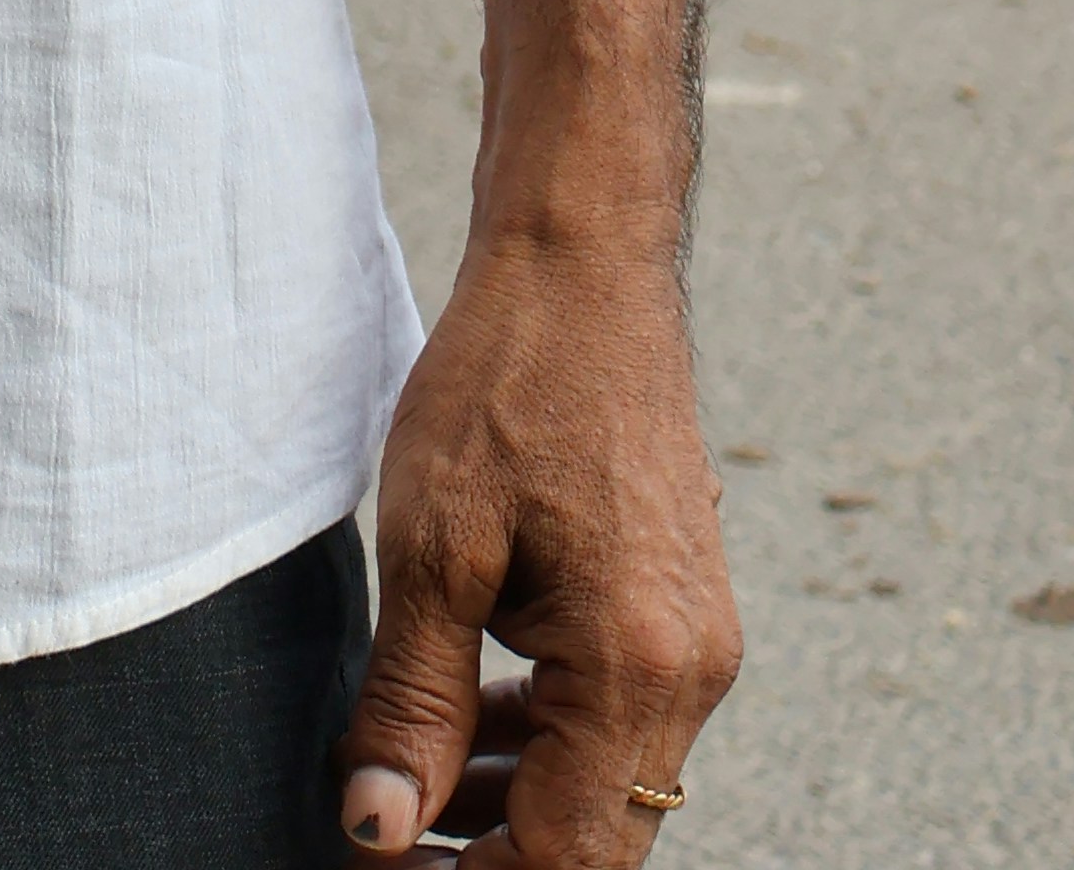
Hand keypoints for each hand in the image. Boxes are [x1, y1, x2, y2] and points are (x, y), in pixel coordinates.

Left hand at [331, 228, 739, 858]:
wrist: (583, 263)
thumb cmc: (508, 379)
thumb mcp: (432, 544)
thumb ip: (415, 700)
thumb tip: (381, 825)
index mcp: (639, 666)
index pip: (565, 856)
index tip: (377, 865)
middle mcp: (691, 671)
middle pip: (595, 836)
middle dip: (490, 853)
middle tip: (382, 831)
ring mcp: (696, 640)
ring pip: (606, 781)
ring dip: (513, 799)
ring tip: (409, 777)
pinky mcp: (679, 607)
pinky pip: (615, 715)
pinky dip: (544, 735)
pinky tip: (470, 709)